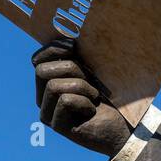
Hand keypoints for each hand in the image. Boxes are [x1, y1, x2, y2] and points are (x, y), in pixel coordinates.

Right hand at [32, 39, 131, 155]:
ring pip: (53, 86)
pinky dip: (84, 102)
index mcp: (50, 81)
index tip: (75, 46)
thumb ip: (80, 55)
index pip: (37, 59)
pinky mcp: (56, 126)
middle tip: (91, 80)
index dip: (53, 48)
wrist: (124, 127)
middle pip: (41, 70)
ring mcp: (47, 112)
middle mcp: (43, 97)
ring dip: (81, 87)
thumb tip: (70, 33)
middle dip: (71, 69)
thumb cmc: (112, 97)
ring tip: (94, 96)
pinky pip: (64, 101)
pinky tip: (92, 110)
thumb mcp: (95, 71)